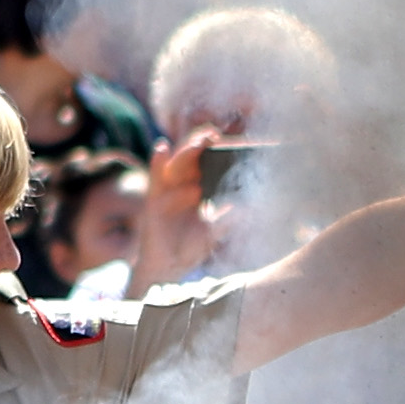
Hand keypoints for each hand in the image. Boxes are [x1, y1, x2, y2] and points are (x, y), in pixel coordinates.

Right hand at [133, 129, 227, 289]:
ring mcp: (166, 190)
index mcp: (197, 189)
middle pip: (191, 158)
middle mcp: (181, 186)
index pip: (206, 164)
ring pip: (175, 163)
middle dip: (202, 144)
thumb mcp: (214, 231)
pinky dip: (156, 161)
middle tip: (215, 135)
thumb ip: (229, 219)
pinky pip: (154, 176)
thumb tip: (251, 209)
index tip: (229, 140)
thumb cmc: (190, 248)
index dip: (215, 151)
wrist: (167, 268)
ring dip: (186, 151)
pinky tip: (162, 148)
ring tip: (200, 142)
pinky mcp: (153, 199)